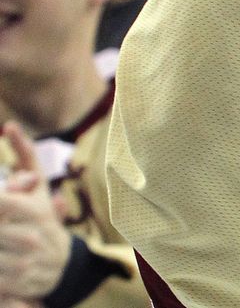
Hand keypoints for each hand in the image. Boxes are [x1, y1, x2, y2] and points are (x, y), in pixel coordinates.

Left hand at [0, 124, 70, 300]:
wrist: (61, 265)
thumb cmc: (41, 218)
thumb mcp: (38, 189)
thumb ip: (25, 157)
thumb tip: (9, 126)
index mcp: (36, 211)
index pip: (3, 203)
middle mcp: (33, 237)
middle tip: (1, 219)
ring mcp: (26, 263)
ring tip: (1, 238)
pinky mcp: (19, 284)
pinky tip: (2, 255)